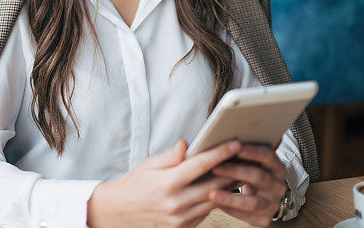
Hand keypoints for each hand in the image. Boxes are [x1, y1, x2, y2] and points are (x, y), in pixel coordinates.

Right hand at [87, 139, 240, 227]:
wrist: (120, 211)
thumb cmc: (134, 184)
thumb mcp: (148, 165)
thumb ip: (171, 156)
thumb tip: (187, 144)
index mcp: (168, 183)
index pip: (200, 165)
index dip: (220, 153)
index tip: (234, 143)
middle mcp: (176, 203)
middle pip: (213, 184)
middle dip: (230, 169)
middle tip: (243, 157)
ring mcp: (180, 219)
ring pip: (213, 200)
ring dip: (226, 187)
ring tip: (236, 171)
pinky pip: (205, 213)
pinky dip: (213, 200)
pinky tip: (217, 189)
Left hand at [208, 143, 287, 226]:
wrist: (260, 196)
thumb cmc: (249, 174)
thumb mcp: (250, 162)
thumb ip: (241, 154)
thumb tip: (219, 141)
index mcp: (277, 167)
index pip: (267, 156)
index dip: (251, 151)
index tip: (234, 147)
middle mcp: (279, 186)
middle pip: (259, 177)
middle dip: (235, 171)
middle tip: (215, 168)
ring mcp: (273, 204)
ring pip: (253, 202)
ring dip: (231, 197)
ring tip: (212, 193)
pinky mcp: (265, 219)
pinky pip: (247, 216)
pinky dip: (231, 210)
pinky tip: (217, 204)